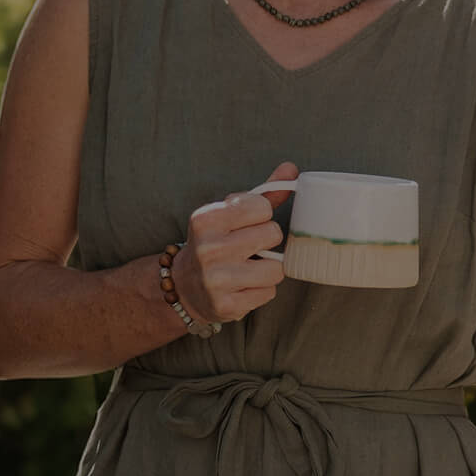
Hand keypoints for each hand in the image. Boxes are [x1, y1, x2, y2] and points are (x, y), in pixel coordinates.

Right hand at [173, 163, 296, 324]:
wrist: (183, 285)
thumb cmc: (214, 242)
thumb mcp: (229, 214)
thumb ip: (262, 194)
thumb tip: (292, 169)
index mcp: (206, 219)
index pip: (262, 207)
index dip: (260, 216)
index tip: (245, 224)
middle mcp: (208, 248)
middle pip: (273, 235)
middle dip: (266, 241)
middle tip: (247, 247)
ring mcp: (216, 279)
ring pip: (276, 268)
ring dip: (267, 269)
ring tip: (248, 269)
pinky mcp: (226, 306)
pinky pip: (268, 292)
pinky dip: (260, 290)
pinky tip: (242, 286)